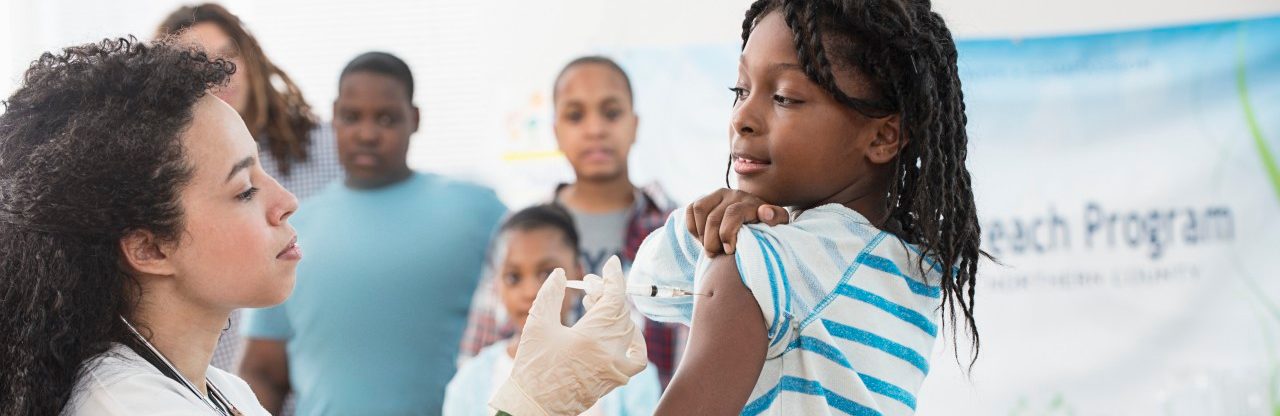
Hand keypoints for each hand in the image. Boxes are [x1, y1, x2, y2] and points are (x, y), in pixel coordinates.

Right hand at [490, 256, 646, 415]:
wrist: (533, 404)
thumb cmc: (532, 367)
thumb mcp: (536, 325)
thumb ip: (550, 295)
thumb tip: (560, 273)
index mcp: (591, 338)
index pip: (614, 299)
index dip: (614, 278)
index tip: (612, 263)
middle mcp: (609, 353)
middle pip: (621, 312)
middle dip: (607, 293)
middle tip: (589, 287)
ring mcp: (615, 368)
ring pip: (629, 331)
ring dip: (617, 313)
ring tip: (595, 307)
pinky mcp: (615, 379)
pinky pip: (637, 358)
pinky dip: (634, 342)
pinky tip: (620, 333)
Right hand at [685, 188, 787, 255]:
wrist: (755, 220)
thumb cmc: (766, 227)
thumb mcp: (777, 224)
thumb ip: (776, 218)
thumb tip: (764, 212)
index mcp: (750, 202)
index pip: (733, 213)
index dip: (727, 234)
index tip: (729, 251)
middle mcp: (733, 194)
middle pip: (713, 218)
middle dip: (711, 242)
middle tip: (716, 254)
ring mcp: (717, 195)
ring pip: (700, 210)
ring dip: (701, 234)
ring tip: (710, 246)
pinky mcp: (705, 199)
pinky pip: (691, 209)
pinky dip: (693, 227)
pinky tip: (703, 238)